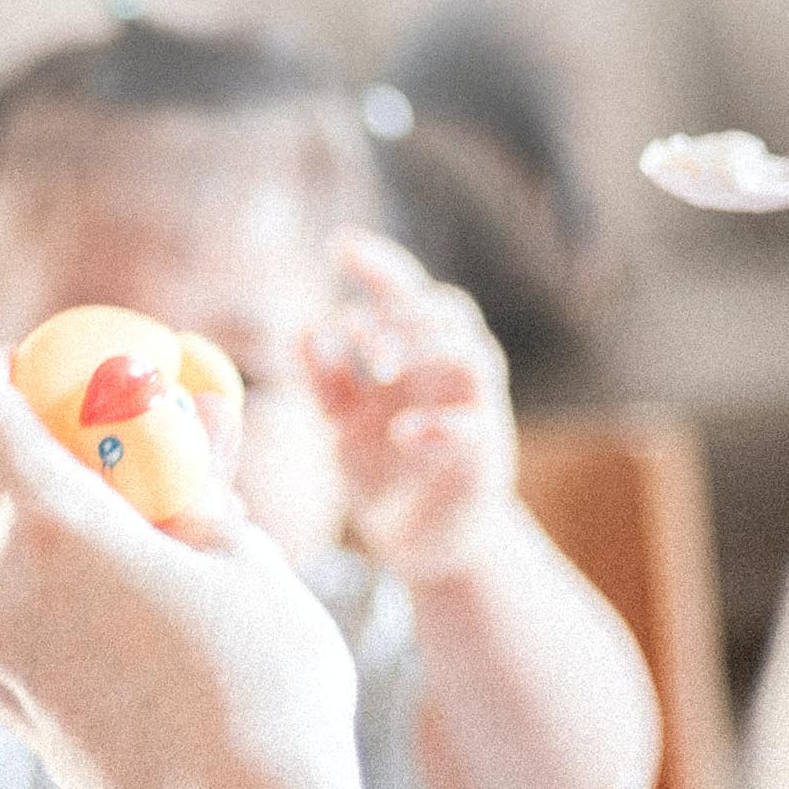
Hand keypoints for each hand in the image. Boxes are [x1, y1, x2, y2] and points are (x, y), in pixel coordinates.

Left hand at [0, 349, 366, 788]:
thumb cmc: (264, 697)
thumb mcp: (248, 558)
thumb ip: (192, 481)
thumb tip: (183, 427)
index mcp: (43, 526)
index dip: (6, 371)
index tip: (77, 390)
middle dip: (76, 465)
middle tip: (168, 482)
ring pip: (21, 557)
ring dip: (87, 544)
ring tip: (189, 578)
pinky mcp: (7, 715)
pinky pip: (31, 625)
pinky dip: (81, 611)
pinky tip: (164, 649)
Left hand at [304, 231, 518, 583]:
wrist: (426, 544)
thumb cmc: (387, 474)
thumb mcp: (343, 423)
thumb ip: (325, 380)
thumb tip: (304, 329)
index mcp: (418, 357)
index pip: (408, 293)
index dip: (380, 266)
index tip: (340, 245)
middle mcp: (453, 375)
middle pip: (450, 311)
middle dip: (402, 311)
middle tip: (355, 328)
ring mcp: (476, 412)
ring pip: (474, 354)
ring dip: (424, 349)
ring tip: (376, 366)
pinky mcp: (485, 458)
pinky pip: (473, 427)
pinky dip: (436, 423)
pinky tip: (398, 431)